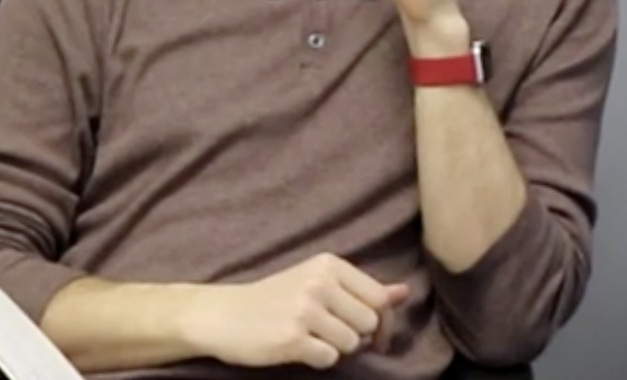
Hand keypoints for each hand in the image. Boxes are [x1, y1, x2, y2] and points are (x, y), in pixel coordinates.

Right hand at [179, 253, 409, 369]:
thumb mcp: (318, 282)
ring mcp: (304, 311)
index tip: (377, 335)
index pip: (379, 298)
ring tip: (316, 340)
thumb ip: (361, 289)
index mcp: (330, 265)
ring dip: (338, 349)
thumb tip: (403, 293)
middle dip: (359, 336)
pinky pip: (329, 359)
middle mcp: (319, 284)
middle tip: (336, 337)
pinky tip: (302, 350)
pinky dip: (320, 360)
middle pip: (369, 322)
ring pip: (352, 343)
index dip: (384, 321)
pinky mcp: (290, 339)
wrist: (223, 315)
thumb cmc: (276, 298)